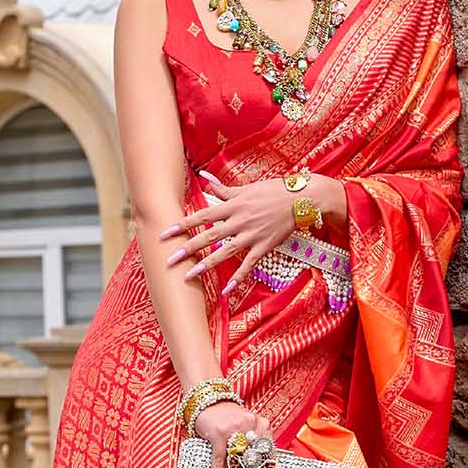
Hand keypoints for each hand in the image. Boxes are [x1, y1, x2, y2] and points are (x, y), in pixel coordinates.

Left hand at [161, 174, 294, 294]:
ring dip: (206, 264)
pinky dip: (237, 278)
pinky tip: (226, 290)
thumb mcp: (246, 187)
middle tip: (169, 259)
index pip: (202, 215)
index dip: (183, 224)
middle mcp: (239, 221)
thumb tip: (203, 177)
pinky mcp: (264, 246)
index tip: (165, 232)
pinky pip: (248, 265)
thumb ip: (223, 188)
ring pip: (225, 252)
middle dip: (187, 248)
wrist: (302, 199)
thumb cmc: (273, 190)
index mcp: (233, 205)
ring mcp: (252, 235)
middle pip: (208, 236)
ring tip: (189, 275)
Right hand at [192, 400, 275, 467]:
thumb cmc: (229, 419)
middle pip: (253, 467)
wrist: (209, 399)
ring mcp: (235, 431)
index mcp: (264, 427)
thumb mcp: (248, 428)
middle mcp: (252, 429)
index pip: (269, 461)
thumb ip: (256, 448)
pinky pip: (219, 463)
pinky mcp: (218, 434)